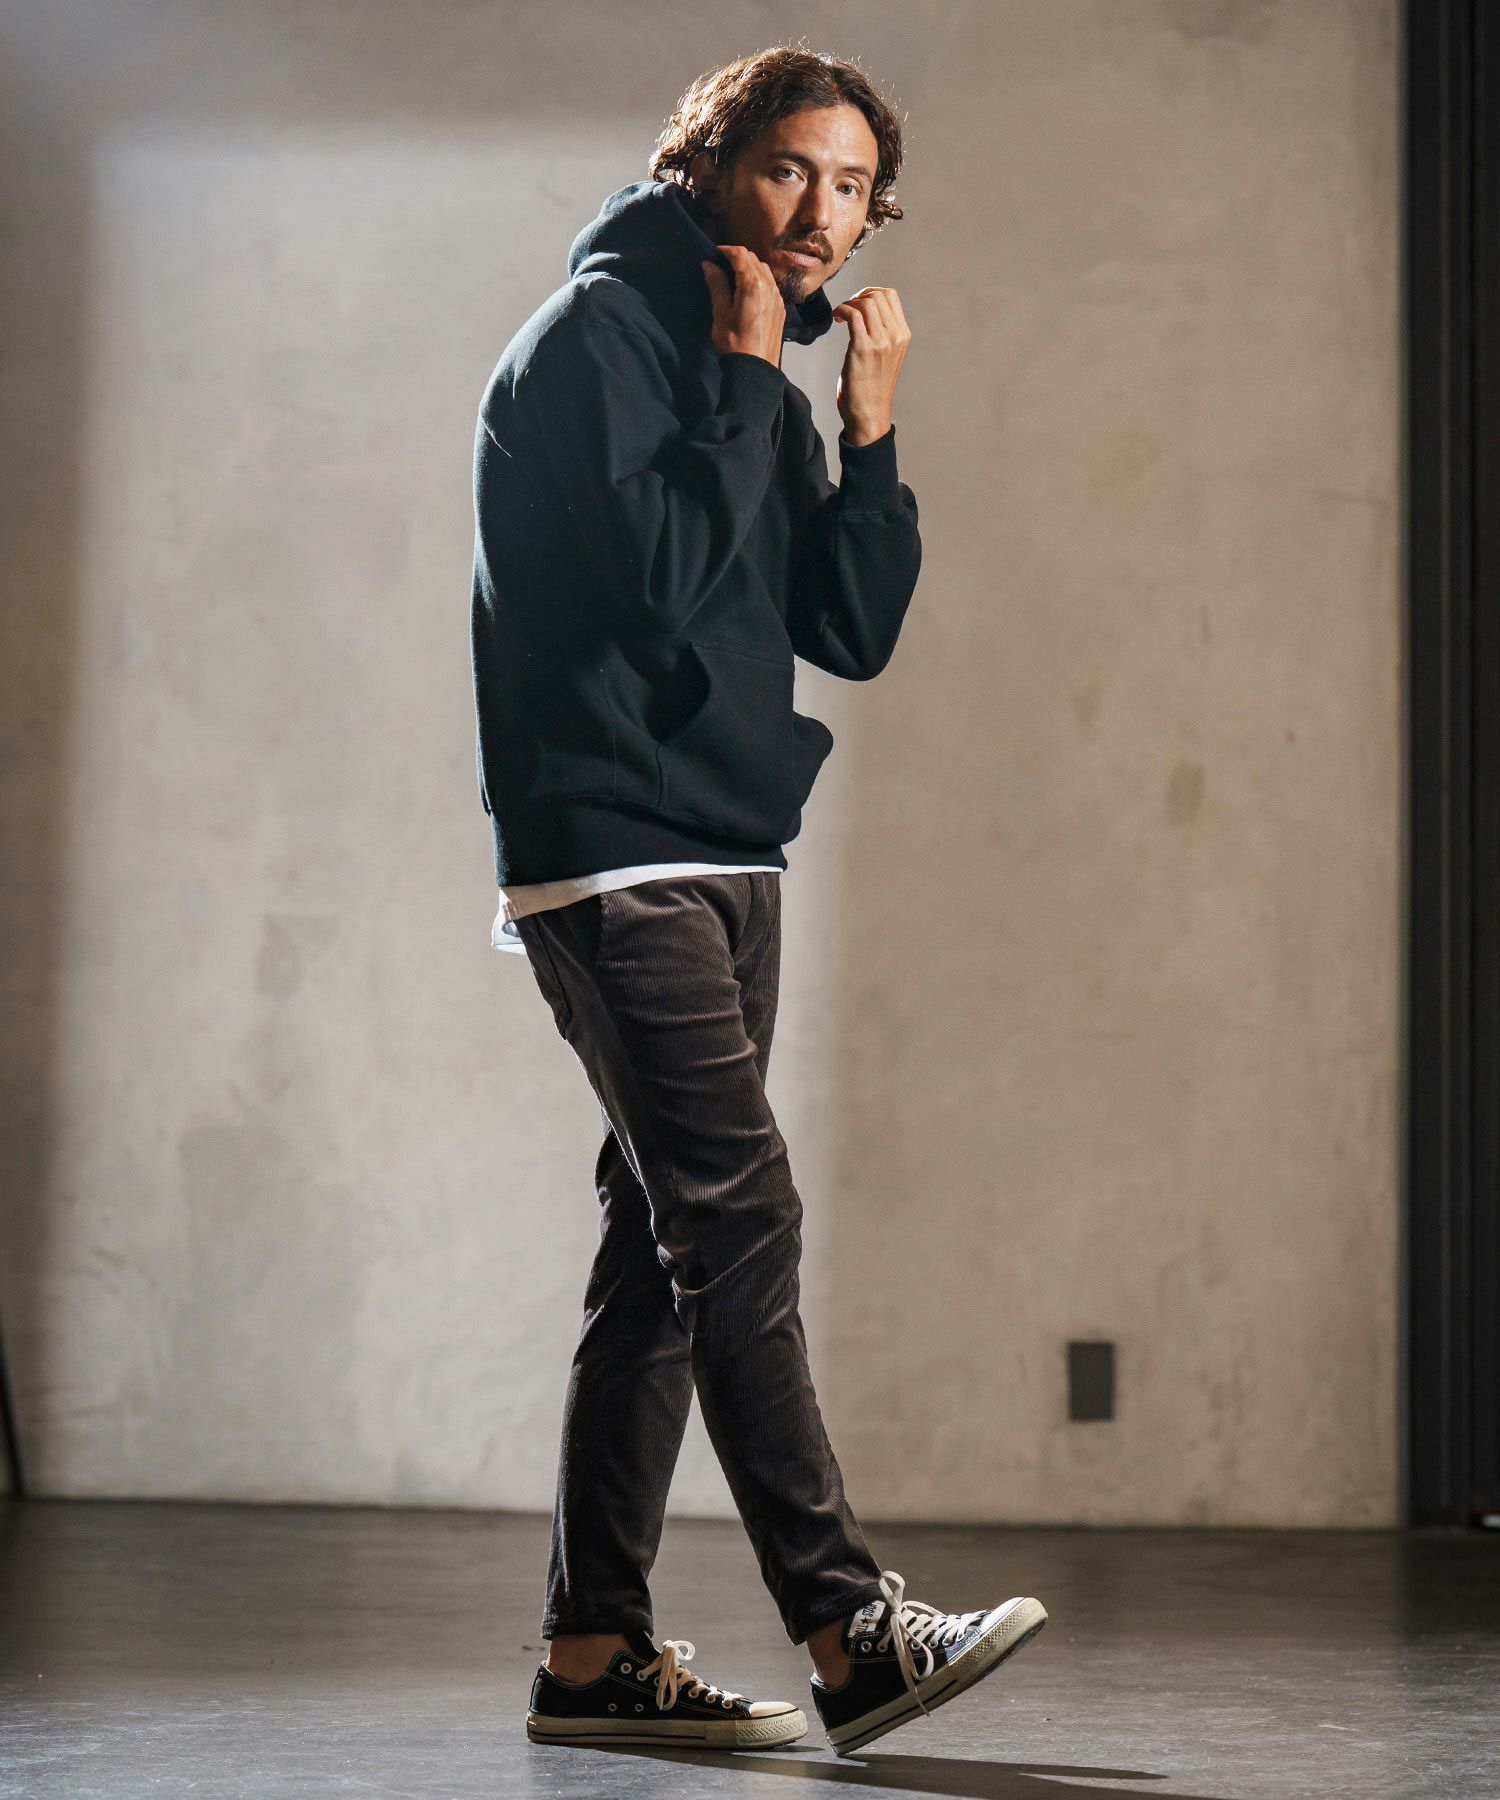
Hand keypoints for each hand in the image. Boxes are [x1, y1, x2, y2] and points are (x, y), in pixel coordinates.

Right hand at [701, 246, 785, 367]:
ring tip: (733, 277)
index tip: (714, 254)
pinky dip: (758, 280)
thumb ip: (716, 285)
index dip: (725, 250)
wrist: (756, 369)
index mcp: (752, 284)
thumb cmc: (735, 343)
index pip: (740, 254)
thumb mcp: (720, 313)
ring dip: (749, 267)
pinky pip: (770, 284)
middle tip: (721, 265)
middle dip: (737, 257)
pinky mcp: (780, 308)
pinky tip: (747, 291)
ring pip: (763, 269)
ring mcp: (777, 297)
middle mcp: (769, 286)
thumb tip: (709, 265)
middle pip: (753, 258)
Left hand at [831, 286, 910, 443]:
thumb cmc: (872, 389)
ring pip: (865, 302)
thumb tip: (867, 314)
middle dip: (857, 296)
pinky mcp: (863, 348)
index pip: (890, 296)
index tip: (857, 303)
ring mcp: (881, 342)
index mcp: (903, 336)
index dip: (870, 292)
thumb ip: (884, 335)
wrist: (869, 415)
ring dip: (847, 303)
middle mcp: (895, 336)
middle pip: (876, 295)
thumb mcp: (887, 357)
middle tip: (846, 309)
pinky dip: (841, 310)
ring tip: (840, 316)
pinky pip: (852, 314)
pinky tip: (836, 320)